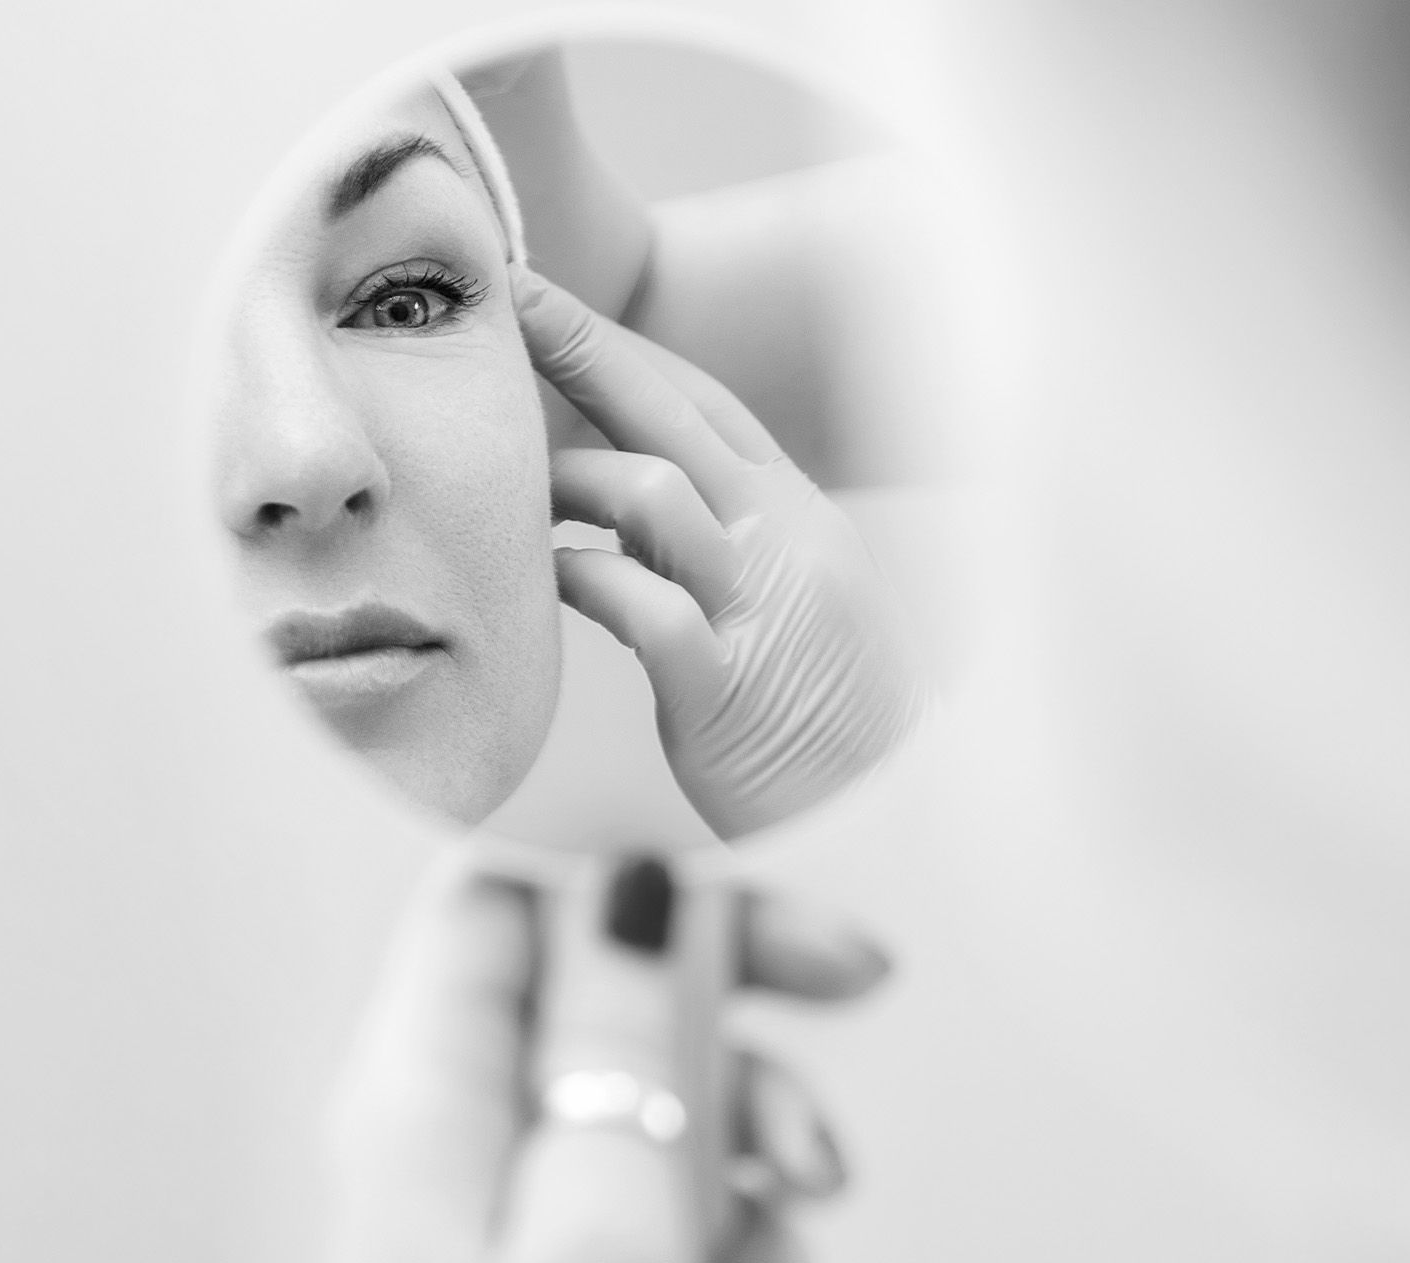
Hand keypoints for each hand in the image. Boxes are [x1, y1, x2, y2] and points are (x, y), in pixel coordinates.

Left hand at [325, 856, 889, 1262]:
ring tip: (786, 1233)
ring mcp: (495, 1219)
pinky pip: (650, 1205)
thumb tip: (627, 876)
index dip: (642, 862)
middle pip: (607, 993)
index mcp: (423, 1096)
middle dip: (738, 1012)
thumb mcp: (603, 1232)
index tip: (776, 892)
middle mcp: (448, 1141)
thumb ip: (620, 1042)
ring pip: (649, 1105)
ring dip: (747, 1149)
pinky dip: (723, 1231)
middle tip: (844, 1018)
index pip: (512, 887)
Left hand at [512, 265, 927, 839]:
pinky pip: (636, 603)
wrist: (899, 814)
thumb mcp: (795, 603)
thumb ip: (728, 543)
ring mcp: (758, 609)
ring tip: (526, 509)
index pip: (708, 405)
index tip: (557, 306)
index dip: (629, 349)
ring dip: (567, 485)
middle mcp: (785, 543)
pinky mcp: (724, 686)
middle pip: (673, 415)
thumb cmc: (832, 720)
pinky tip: (544, 579)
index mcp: (801, 518)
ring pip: (651, 492)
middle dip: (583, 347)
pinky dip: (577, 578)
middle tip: (511, 300)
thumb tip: (630, 502)